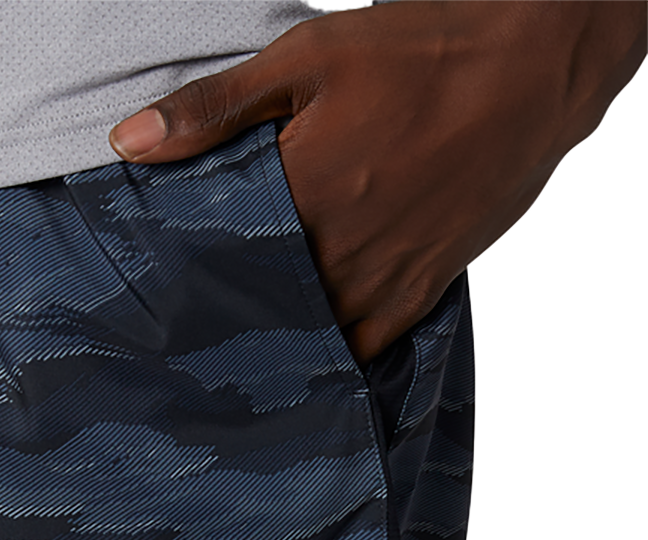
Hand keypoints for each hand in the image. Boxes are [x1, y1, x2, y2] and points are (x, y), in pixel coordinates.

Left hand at [108, 0, 645, 363]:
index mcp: (300, 196)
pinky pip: (362, 349)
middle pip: (253, 308)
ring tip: (228, 354)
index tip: (147, 301)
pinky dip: (328, 358)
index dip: (177, 284)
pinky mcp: (419, 292)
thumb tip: (126, 143)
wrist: (536, 66)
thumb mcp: (308, 56)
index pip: (212, 263)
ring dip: (268, 344)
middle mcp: (337, 251)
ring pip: (304, 336)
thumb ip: (213, 108)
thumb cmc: (422, 52)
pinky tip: (298, 363)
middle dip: (216, 321)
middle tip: (175, 339)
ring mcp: (381, 278)